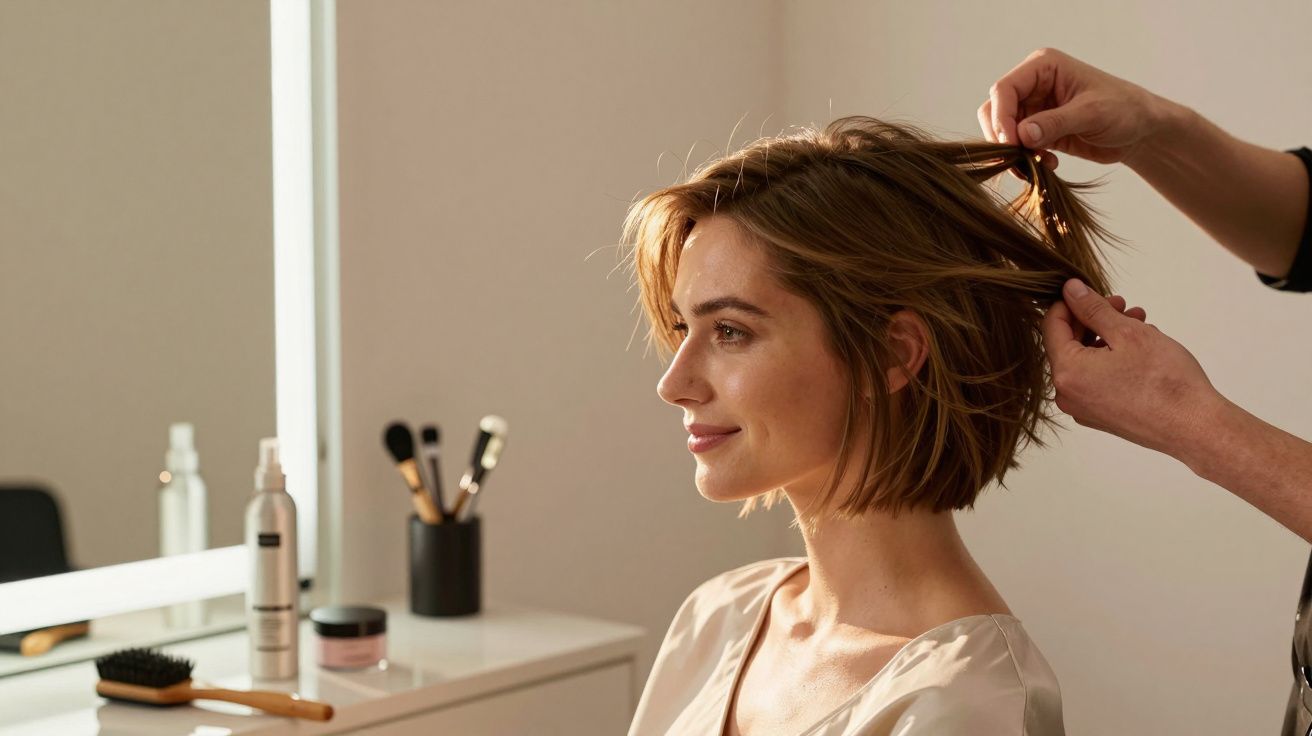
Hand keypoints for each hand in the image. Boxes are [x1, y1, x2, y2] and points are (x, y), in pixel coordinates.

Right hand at [978, 48, 1173, 169]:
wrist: (1140, 131)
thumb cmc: (1124, 110)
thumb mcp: (1092, 114)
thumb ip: (1055, 123)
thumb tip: (1021, 135)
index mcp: (1043, 67)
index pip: (1004, 89)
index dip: (1001, 118)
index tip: (1012, 144)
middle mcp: (1033, 85)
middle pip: (995, 110)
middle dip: (1003, 137)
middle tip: (1019, 159)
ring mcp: (1034, 108)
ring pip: (1002, 132)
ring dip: (1014, 152)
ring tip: (1037, 164)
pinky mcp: (1037, 130)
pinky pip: (1017, 147)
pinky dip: (1025, 160)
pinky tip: (1049, 164)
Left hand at [1043, 279, 1220, 457]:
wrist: (1195, 427)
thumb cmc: (1165, 380)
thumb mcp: (1128, 333)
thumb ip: (1093, 309)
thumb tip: (1070, 290)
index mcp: (1066, 373)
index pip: (1052, 326)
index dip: (1071, 303)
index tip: (1094, 292)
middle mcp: (1067, 395)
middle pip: (1070, 344)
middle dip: (1096, 320)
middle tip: (1124, 306)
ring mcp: (1084, 409)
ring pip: (1087, 361)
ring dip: (1109, 337)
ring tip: (1140, 323)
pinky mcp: (1102, 416)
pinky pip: (1098, 379)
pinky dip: (1113, 360)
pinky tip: (1141, 349)